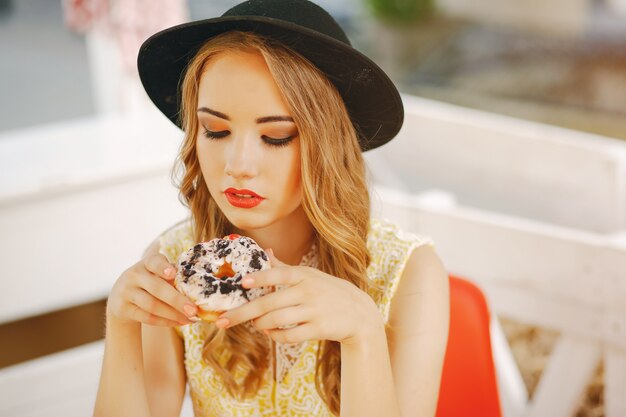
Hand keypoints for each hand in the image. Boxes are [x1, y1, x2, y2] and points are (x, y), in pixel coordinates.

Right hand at [106, 253, 198, 326]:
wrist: (121, 297)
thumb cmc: (150, 282)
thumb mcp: (157, 274)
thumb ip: (173, 277)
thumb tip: (199, 290)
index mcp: (146, 263)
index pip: (154, 262)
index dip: (163, 267)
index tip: (173, 274)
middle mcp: (134, 275)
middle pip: (157, 288)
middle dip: (177, 300)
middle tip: (194, 310)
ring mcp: (127, 292)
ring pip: (153, 306)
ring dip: (174, 314)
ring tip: (190, 319)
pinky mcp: (123, 309)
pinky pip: (147, 317)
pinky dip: (166, 322)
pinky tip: (179, 322)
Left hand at [216, 250, 383, 344]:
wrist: (359, 313)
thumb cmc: (328, 291)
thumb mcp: (310, 275)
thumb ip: (285, 266)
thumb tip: (264, 252)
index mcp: (303, 275)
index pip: (279, 273)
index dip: (261, 277)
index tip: (242, 282)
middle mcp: (308, 291)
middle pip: (269, 302)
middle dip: (243, 313)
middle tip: (222, 320)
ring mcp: (314, 311)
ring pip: (277, 320)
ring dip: (260, 325)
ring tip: (254, 325)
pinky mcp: (319, 329)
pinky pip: (290, 336)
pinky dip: (275, 336)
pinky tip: (270, 333)